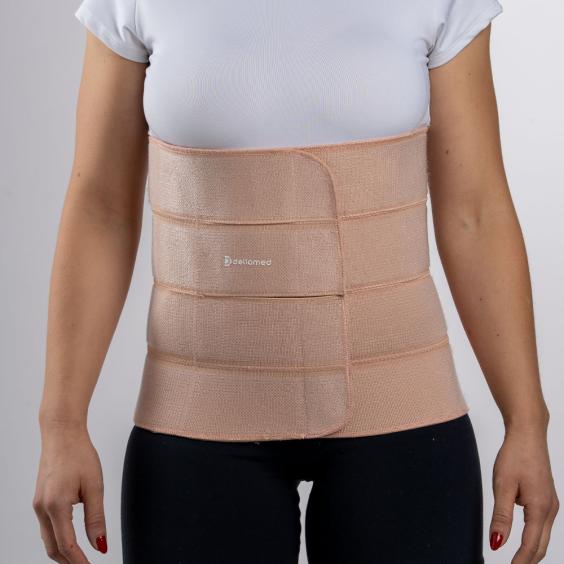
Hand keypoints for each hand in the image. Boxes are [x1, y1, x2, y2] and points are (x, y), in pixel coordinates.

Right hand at [32, 423, 107, 561]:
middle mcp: (42, 508)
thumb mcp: (94, 486)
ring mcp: (38, 504)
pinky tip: (71, 539)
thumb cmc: (80, 454)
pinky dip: (58, 538)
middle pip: (53, 548)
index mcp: (56, 505)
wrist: (62, 433)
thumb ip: (96, 518)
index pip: (67, 546)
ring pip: (48, 539)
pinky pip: (46, 527)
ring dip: (63, 552)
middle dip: (69, 562)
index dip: (79, 562)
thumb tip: (100, 546)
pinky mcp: (40, 499)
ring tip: (81, 558)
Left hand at [489, 424, 558, 562]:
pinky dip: (533, 536)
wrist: (527, 434)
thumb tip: (497, 544)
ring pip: (542, 536)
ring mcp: (551, 504)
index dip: (520, 561)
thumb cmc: (515, 456)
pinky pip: (541, 525)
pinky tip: (522, 539)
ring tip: (515, 560)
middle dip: (528, 560)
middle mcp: (550, 509)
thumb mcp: (502, 485)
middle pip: (540, 545)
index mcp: (539, 508)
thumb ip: (501, 516)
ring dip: (531, 550)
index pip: (531, 545)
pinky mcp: (547, 498)